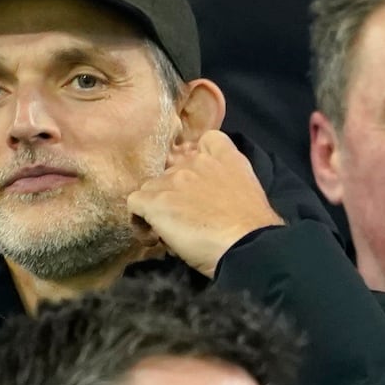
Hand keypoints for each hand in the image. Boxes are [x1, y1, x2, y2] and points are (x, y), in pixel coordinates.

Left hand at [127, 130, 284, 276]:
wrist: (245, 243)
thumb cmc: (250, 226)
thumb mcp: (246, 188)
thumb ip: (226, 180)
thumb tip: (210, 196)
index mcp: (223, 155)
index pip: (204, 141)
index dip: (195, 162)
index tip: (196, 184)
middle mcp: (194, 161)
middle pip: (170, 170)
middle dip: (173, 193)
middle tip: (183, 219)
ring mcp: (172, 179)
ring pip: (150, 188)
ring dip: (155, 208)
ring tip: (167, 231)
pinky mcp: (155, 200)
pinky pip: (134, 203)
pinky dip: (139, 221)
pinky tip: (153, 238)